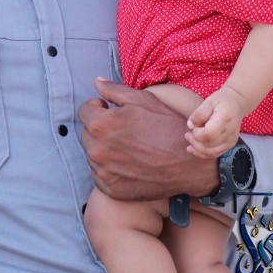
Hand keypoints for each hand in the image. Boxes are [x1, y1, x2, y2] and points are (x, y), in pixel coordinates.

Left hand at [78, 78, 218, 200]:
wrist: (188, 163)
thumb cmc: (166, 126)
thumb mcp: (142, 100)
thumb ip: (114, 90)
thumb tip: (97, 83)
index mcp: (101, 124)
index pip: (84, 111)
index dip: (98, 107)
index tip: (110, 110)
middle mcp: (96, 150)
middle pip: (87, 133)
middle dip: (100, 127)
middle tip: (122, 128)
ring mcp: (102, 173)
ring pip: (92, 154)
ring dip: (103, 147)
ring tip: (127, 146)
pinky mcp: (111, 189)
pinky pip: (100, 174)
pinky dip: (109, 167)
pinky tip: (128, 162)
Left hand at [186, 86, 244, 158]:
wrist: (236, 104)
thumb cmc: (221, 100)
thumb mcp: (209, 101)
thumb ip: (199, 113)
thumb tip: (190, 125)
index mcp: (226, 118)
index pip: (210, 133)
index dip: (197, 134)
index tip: (192, 127)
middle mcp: (231, 132)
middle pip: (210, 145)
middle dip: (195, 142)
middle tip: (187, 135)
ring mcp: (232, 140)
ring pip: (213, 152)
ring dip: (198, 150)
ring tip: (189, 142)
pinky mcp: (230, 144)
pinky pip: (216, 153)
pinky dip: (204, 154)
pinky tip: (194, 149)